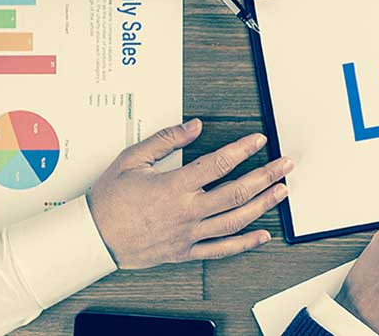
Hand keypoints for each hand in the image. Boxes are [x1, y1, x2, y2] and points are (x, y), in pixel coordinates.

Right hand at [87, 119, 292, 269]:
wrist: (92, 237)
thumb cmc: (109, 199)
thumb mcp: (132, 159)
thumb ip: (166, 140)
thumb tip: (194, 126)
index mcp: (174, 186)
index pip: (218, 163)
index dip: (243, 150)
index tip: (259, 141)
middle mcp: (186, 211)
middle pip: (236, 192)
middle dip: (266, 176)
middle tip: (286, 165)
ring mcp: (188, 234)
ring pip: (235, 220)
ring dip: (263, 205)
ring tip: (282, 192)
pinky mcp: (185, 251)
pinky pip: (221, 250)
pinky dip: (245, 244)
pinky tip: (262, 235)